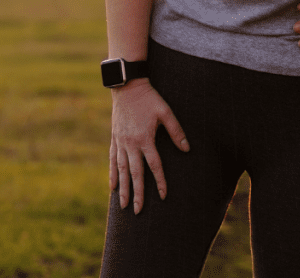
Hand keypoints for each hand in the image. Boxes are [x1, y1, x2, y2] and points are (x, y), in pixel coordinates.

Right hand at [109, 79, 189, 213]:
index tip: (163, 196)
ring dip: (123, 189)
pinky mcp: (114, 139)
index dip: (159, 182)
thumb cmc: (150, 99)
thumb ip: (176, 131)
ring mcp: (120, 143)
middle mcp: (130, 144)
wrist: (127, 87)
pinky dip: (112, 175)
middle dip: (137, 194)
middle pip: (135, 174)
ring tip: (123, 206)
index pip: (154, 166)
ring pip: (121, 170)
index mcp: (145, 139)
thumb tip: (187, 149)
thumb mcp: (166, 112)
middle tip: (138, 212)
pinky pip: (112, 161)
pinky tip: (112, 187)